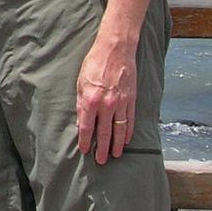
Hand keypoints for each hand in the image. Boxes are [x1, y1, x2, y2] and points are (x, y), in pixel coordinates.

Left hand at [75, 43, 136, 163]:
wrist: (116, 49)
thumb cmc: (95, 63)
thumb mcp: (80, 83)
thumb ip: (81, 104)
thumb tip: (82, 122)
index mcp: (90, 100)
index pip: (87, 127)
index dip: (86, 141)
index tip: (86, 150)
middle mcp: (106, 104)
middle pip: (104, 133)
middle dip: (102, 149)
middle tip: (101, 160)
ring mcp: (120, 103)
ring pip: (119, 129)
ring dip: (117, 144)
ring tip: (115, 155)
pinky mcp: (131, 99)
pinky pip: (130, 120)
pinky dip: (128, 131)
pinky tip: (127, 140)